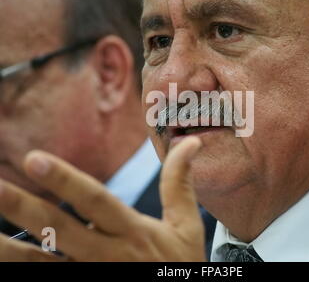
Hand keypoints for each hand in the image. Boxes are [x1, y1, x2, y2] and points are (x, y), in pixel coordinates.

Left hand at [0, 137, 205, 260]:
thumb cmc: (180, 264)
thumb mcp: (185, 224)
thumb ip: (179, 182)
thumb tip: (190, 141)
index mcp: (133, 231)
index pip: (95, 201)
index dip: (66, 181)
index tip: (34, 160)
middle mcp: (108, 254)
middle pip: (60, 230)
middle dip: (24, 208)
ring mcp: (93, 276)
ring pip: (43, 263)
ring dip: (11, 248)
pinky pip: (49, 280)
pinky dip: (23, 268)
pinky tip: (3, 253)